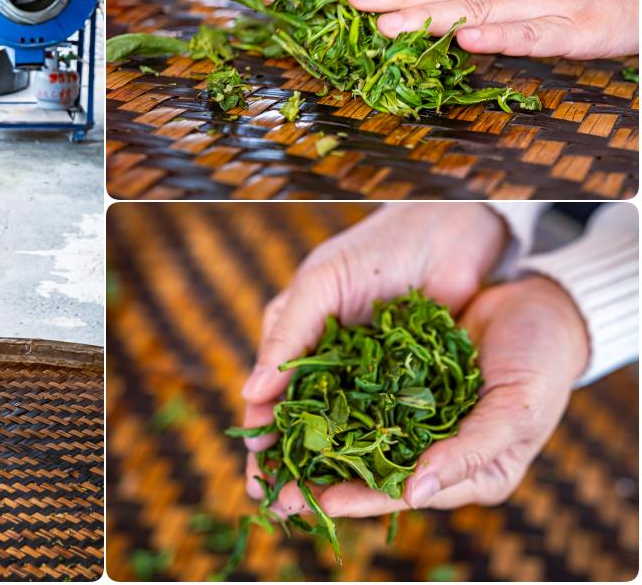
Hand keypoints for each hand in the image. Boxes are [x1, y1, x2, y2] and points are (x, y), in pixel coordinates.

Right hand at [240, 203, 508, 509]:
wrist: (453, 232)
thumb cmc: (376, 250)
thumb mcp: (321, 285)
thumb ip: (286, 337)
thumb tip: (251, 393)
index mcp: (301, 343)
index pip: (271, 400)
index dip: (260, 440)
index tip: (255, 479)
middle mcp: (334, 369)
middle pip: (306, 429)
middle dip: (293, 468)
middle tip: (284, 507)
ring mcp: (375, 381)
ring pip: (347, 436)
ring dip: (334, 471)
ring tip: (322, 506)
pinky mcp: (417, 388)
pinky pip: (393, 428)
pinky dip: (381, 454)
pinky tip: (376, 481)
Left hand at [297, 275, 587, 516]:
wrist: (541, 305)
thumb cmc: (541, 364)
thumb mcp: (516, 411)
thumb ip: (468, 452)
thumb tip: (413, 491)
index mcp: (467, 471)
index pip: (403, 492)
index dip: (358, 498)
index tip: (314, 502)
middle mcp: (435, 449)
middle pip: (369, 472)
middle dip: (320, 480)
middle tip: (269, 491)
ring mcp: (415, 414)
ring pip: (355, 437)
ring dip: (312, 443)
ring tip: (266, 451)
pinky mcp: (400, 380)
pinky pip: (356, 396)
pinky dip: (325, 402)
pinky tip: (290, 403)